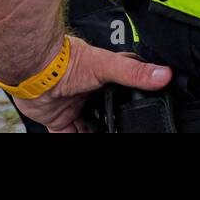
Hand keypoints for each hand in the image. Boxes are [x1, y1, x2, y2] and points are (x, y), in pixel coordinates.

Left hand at [10, 37, 170, 132]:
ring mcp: (74, 107)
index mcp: (103, 76)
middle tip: (123, 126)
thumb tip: (164, 74)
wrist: (34, 71)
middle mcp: (89, 92)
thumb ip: (135, 73)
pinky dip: (76, 139)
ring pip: (90, 127)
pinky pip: (69, 136)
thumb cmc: (67, 60)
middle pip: (106, 111)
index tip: (141, 110)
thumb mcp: (107, 66)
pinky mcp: (59, 121)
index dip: (132, 100)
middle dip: (113, 121)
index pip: (123, 89)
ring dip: (97, 131)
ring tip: (111, 133)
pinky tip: (88, 138)